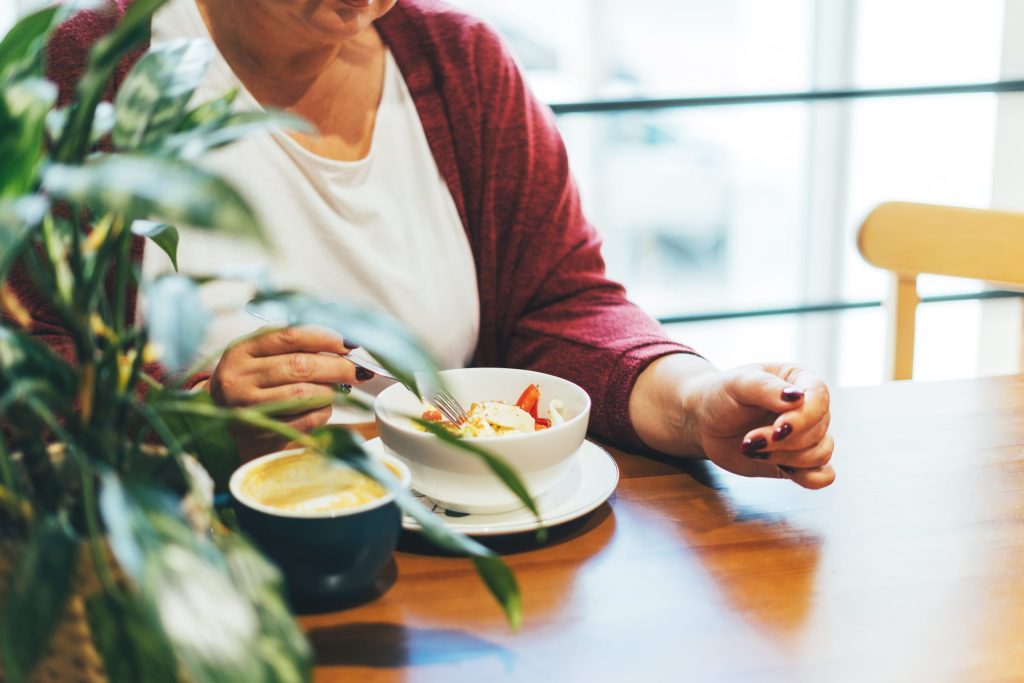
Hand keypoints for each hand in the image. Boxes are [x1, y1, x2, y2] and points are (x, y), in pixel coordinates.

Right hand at [205, 326, 368, 460]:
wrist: (219, 423)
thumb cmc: (251, 382)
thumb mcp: (259, 356)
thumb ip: (294, 345)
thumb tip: (344, 345)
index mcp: (241, 350)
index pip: (289, 336)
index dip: (325, 338)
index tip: (349, 343)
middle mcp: (239, 378)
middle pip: (300, 366)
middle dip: (337, 367)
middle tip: (359, 370)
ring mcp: (248, 408)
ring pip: (305, 395)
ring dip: (330, 391)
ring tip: (335, 389)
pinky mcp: (261, 434)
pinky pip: (305, 420)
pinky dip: (322, 412)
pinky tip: (322, 407)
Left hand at [686, 363, 833, 488]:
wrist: (705, 421)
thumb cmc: (722, 394)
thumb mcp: (738, 383)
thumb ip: (766, 387)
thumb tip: (798, 398)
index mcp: (800, 380)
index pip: (819, 398)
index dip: (803, 418)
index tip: (778, 429)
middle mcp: (809, 408)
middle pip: (818, 430)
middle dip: (783, 441)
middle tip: (750, 440)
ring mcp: (806, 435)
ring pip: (821, 453)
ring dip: (786, 458)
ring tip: (753, 450)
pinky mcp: (799, 461)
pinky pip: (823, 475)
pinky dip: (809, 478)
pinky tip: (784, 470)